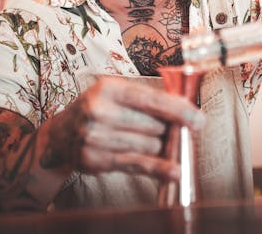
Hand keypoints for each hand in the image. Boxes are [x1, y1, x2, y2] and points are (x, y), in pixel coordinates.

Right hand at [40, 75, 205, 180]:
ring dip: (159, 146)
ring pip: (149, 146)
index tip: (199, 120)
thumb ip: (150, 99)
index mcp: (108, 89)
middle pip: (154, 126)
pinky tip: (175, 172)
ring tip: (152, 140)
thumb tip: (188, 111)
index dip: (179, 111)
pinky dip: (159, 169)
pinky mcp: (97, 160)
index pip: (151, 100)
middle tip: (168, 130)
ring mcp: (95, 138)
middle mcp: (99, 112)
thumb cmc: (99, 109)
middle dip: (168, 130)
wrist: (61, 135)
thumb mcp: (118, 94)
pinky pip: (137, 165)